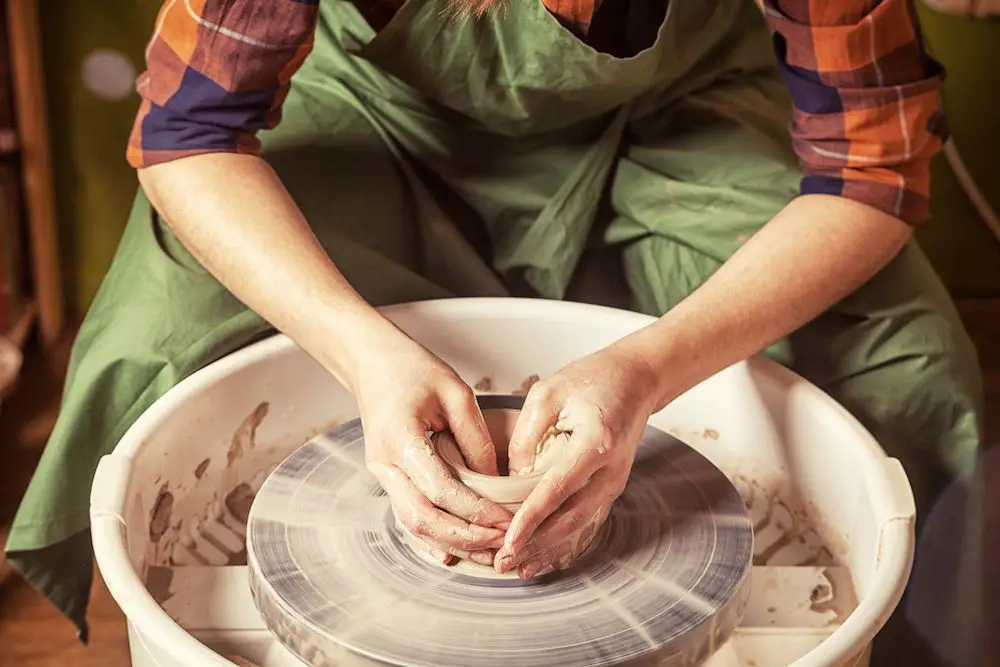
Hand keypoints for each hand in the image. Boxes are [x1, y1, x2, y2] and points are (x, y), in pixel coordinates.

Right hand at [356, 330, 512, 565]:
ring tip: (487, 553)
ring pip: (413, 525)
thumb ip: (476, 438)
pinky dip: (430, 540)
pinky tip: (454, 553)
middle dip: (464, 537)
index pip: (440, 489)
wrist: (373, 362)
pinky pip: (407, 518)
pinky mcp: (388, 478)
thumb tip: (496, 482)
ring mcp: (382, 474)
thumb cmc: (413, 369)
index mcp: (400, 438)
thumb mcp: (455, 392)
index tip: (507, 520)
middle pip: (422, 518)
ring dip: (450, 544)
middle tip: (501, 542)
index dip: (475, 511)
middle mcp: (385, 463)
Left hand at [494, 343, 658, 577]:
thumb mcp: (549, 393)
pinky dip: (563, 540)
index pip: (557, 489)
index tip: (509, 539)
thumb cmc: (594, 378)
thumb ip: (527, 435)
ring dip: (548, 549)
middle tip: (503, 563)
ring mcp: (614, 482)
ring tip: (518, 568)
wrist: (637, 378)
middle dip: (535, 545)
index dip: (531, 517)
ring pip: (579, 525)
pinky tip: (542, 556)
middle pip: (570, 518)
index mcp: (596, 443)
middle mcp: (611, 470)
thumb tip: (510, 477)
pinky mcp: (610, 487)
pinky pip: (586, 520)